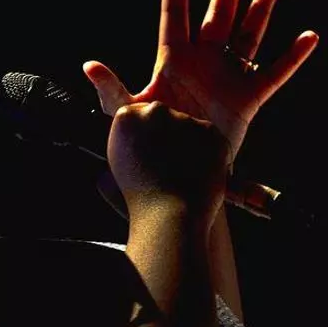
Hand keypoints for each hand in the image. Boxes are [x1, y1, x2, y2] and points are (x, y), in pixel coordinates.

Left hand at [84, 0, 318, 158]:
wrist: (173, 178)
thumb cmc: (146, 147)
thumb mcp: (127, 115)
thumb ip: (111, 89)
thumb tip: (90, 66)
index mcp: (173, 58)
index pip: (175, 6)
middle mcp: (202, 61)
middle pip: (219, 9)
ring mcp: (225, 78)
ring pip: (248, 33)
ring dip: (261, 6)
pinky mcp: (245, 101)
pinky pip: (272, 75)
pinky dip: (291, 58)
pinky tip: (309, 37)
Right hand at [108, 102, 229, 223]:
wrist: (171, 215)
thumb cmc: (141, 196)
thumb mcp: (118, 161)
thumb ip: (130, 136)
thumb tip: (142, 128)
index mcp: (127, 117)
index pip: (138, 114)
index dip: (145, 136)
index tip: (146, 153)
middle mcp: (155, 111)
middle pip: (163, 116)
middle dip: (165, 134)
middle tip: (164, 164)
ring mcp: (185, 119)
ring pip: (186, 126)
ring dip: (186, 143)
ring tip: (180, 173)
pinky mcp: (210, 130)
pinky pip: (207, 137)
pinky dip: (206, 152)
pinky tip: (195, 172)